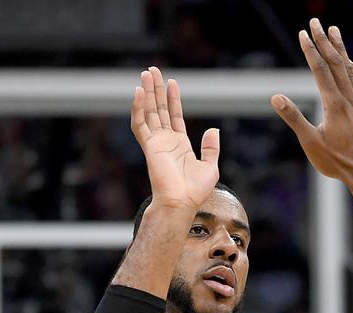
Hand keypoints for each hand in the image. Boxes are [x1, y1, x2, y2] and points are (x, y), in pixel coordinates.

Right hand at [130, 66, 220, 210]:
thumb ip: (211, 148)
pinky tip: (139, 92)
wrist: (181, 202)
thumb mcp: (210, 167)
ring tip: (146, 74)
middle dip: (156, 89)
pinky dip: (138, 108)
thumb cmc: (195, 191)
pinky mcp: (149, 146)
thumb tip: (213, 130)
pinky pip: (140, 124)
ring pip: (148, 112)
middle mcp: (165, 141)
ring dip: (147, 93)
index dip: (173, 99)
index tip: (172, 83)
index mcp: (180, 144)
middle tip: (152, 70)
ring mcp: (156, 143)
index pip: (174, 115)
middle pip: (159, 109)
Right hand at [272, 18, 352, 185]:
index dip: (311, 50)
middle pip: (336, 63)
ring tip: (334, 31)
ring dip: (341, 49)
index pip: (320, 70)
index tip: (303, 33)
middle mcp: (349, 99)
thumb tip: (276, 97)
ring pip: (350, 69)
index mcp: (334, 104)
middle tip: (316, 22)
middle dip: (324, 41)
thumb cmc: (335, 161)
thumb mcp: (310, 142)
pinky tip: (352, 64)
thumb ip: (294, 118)